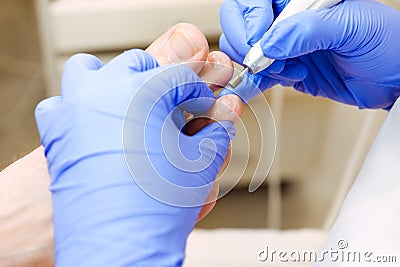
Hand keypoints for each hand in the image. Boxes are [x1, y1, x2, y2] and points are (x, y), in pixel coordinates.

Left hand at [35, 47, 234, 265]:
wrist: (114, 248)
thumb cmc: (156, 209)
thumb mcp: (201, 163)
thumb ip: (218, 127)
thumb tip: (228, 108)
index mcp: (146, 90)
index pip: (183, 78)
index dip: (200, 92)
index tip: (206, 106)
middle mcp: (105, 89)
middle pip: (138, 63)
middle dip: (160, 79)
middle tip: (174, 103)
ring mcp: (74, 106)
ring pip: (89, 69)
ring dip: (112, 79)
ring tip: (132, 103)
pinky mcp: (56, 130)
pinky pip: (63, 102)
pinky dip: (81, 105)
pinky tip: (100, 125)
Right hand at [219, 0, 399, 108]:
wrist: (392, 80)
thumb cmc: (384, 43)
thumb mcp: (351, 28)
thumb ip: (308, 30)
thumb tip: (270, 43)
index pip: (255, 0)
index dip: (251, 18)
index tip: (260, 39)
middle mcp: (287, 19)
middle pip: (240, 22)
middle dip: (247, 43)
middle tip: (265, 59)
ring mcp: (283, 45)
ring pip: (244, 50)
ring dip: (257, 66)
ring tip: (288, 71)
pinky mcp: (284, 69)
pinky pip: (257, 75)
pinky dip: (254, 83)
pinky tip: (265, 85)